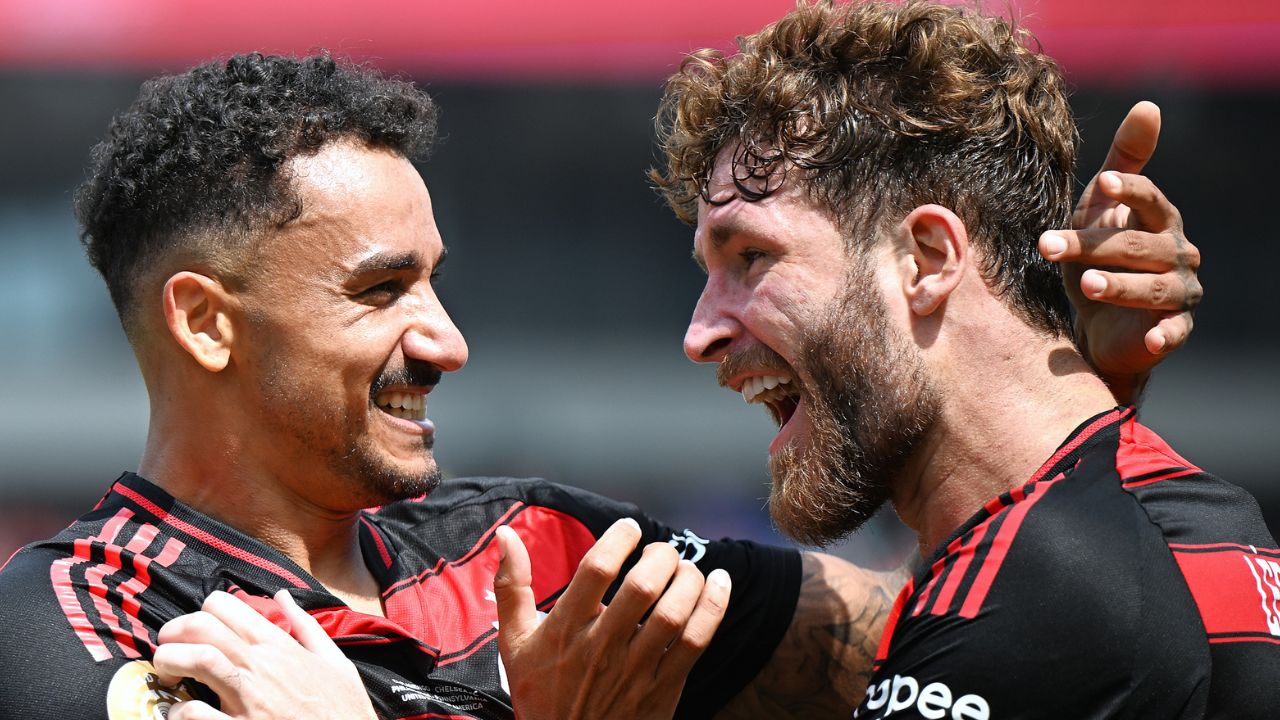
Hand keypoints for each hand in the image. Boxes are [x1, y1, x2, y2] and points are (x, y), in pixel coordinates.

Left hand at [151, 589, 376, 719]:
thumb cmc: (342, 708)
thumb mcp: (334, 660)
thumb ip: (305, 626)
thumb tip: (283, 597)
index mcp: (278, 645)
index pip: (224, 605)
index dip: (201, 612)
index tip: (196, 630)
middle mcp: (259, 664)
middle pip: (201, 626)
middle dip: (173, 632)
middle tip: (168, 648)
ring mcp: (248, 697)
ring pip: (195, 659)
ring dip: (168, 662)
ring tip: (163, 675)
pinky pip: (197, 712)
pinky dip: (179, 711)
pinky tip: (180, 713)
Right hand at [492, 518, 730, 719]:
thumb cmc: (541, 694)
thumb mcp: (514, 643)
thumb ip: (512, 587)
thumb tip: (505, 536)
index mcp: (566, 629)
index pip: (596, 569)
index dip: (619, 539)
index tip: (630, 529)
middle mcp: (602, 647)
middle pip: (642, 587)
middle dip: (660, 556)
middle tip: (661, 552)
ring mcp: (635, 670)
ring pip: (673, 613)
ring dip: (688, 580)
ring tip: (686, 568)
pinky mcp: (663, 688)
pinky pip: (695, 642)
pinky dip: (713, 608)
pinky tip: (719, 583)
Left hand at [1039, 101, 1201, 401]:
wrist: (1101, 323)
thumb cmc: (1101, 254)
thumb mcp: (1102, 208)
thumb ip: (1122, 161)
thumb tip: (1150, 105)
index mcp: (1159, 220)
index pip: (1148, 199)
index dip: (1128, 190)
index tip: (1101, 183)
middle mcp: (1176, 253)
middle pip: (1137, 245)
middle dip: (1093, 245)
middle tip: (1048, 246)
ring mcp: (1179, 292)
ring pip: (1153, 288)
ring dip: (1121, 286)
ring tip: (1088, 285)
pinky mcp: (1173, 329)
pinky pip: (1174, 331)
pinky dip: (1164, 334)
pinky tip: (1149, 337)